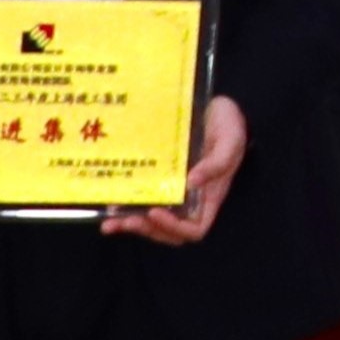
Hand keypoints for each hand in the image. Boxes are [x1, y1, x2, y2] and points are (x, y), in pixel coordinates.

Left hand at [102, 96, 249, 245]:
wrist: (218, 109)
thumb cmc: (229, 127)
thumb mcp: (229, 143)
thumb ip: (215, 164)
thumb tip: (192, 182)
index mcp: (209, 197)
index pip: (194, 228)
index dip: (175, 228)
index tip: (156, 212)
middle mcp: (190, 199)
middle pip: (169, 230)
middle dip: (147, 228)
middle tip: (128, 220)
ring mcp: (174, 190)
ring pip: (152, 219)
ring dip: (131, 224)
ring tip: (110, 225)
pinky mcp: (160, 178)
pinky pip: (143, 198)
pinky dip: (126, 206)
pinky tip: (110, 205)